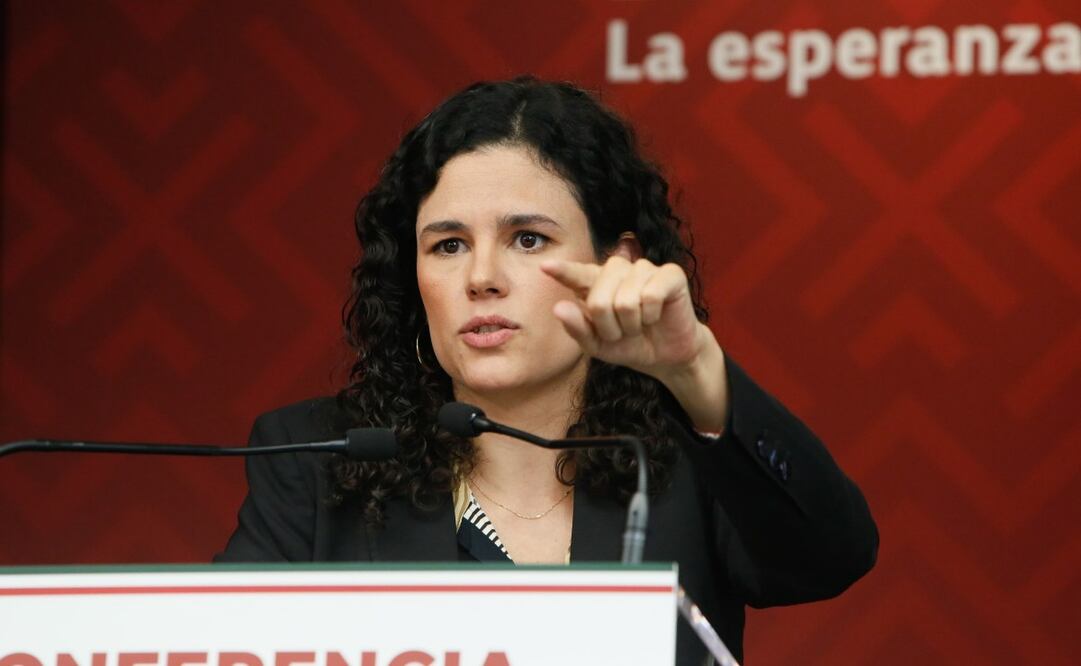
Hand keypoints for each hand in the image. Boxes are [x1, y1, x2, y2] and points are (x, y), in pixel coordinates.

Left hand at [540, 256, 703, 381]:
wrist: (666, 357)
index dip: (563, 271)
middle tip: (622, 332)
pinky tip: (657, 316)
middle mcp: (618, 270)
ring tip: (640, 324)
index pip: (576, 275)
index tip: (544, 266)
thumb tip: (559, 307)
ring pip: (626, 301)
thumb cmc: (629, 345)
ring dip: (633, 324)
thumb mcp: (598, 345)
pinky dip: (652, 315)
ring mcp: (644, 269)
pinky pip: (651, 296)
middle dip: (610, 327)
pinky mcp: (670, 274)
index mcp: (596, 283)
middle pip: (599, 300)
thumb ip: (577, 328)